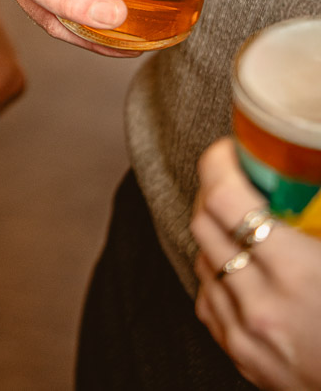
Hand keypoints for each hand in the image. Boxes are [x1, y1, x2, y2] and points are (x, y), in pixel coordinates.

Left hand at [192, 138, 320, 389]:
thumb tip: (308, 182)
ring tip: (243, 226)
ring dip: (216, 236)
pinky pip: (208, 301)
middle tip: (236, 181)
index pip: (225, 200)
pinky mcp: (242, 358)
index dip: (219, 164)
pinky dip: (218, 278)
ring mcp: (246, 335)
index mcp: (296, 272)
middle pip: (203, 224)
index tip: (229, 151)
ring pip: (201, 260)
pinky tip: (243, 270)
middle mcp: (260, 304)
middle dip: (214, 193)